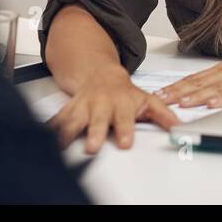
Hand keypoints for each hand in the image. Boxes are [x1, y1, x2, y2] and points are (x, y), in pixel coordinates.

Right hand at [46, 63, 178, 152]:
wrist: (101, 75)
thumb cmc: (124, 92)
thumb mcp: (146, 100)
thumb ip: (163, 115)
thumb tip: (179, 127)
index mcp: (121, 103)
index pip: (125, 118)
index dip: (125, 129)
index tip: (125, 142)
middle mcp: (101, 104)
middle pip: (97, 120)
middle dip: (94, 132)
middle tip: (93, 147)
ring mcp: (83, 106)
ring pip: (73, 119)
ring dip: (67, 132)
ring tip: (61, 146)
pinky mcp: (68, 110)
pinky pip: (56, 119)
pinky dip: (48, 128)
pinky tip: (42, 137)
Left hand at [155, 45, 221, 107]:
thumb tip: (204, 93)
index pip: (196, 77)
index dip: (177, 86)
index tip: (160, 93)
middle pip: (200, 82)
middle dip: (179, 92)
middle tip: (161, 98)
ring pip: (215, 88)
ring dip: (197, 96)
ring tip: (181, 103)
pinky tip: (213, 104)